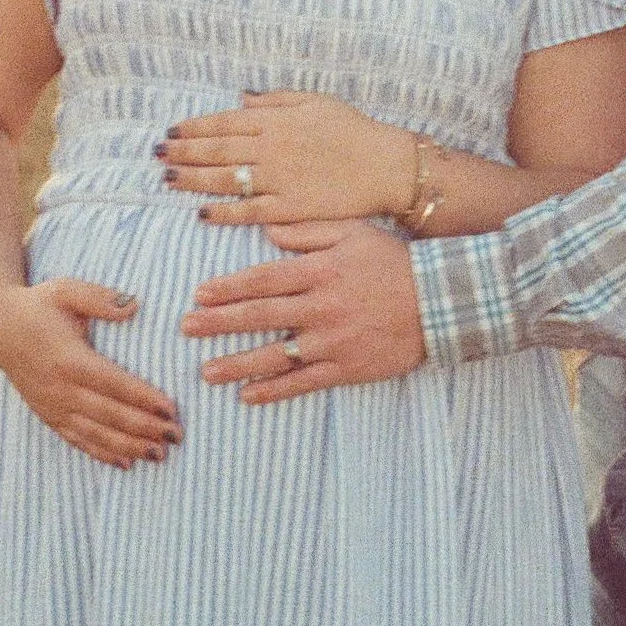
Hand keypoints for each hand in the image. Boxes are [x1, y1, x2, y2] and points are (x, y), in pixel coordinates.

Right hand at [0, 280, 181, 469]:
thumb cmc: (38, 305)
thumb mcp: (67, 291)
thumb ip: (101, 298)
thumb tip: (135, 305)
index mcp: (69, 358)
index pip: (114, 383)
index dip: (143, 398)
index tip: (171, 409)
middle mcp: (60, 388)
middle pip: (109, 414)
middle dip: (145, 428)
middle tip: (176, 436)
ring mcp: (52, 406)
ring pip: (95, 433)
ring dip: (129, 446)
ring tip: (159, 455)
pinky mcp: (47, 415)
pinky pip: (77, 440)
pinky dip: (102, 454)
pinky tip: (126, 463)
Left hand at [157, 91, 415, 226]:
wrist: (383, 165)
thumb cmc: (351, 129)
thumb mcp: (314, 101)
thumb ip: (274, 100)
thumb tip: (241, 99)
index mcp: (276, 121)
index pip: (224, 123)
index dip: (194, 128)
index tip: (171, 132)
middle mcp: (271, 148)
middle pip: (217, 150)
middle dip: (183, 152)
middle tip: (158, 155)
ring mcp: (278, 179)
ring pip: (225, 179)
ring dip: (193, 180)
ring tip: (169, 180)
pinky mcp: (289, 208)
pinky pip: (248, 211)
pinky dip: (224, 212)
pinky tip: (202, 212)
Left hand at [181, 224, 426, 400]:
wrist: (439, 301)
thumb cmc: (394, 261)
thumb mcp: (353, 232)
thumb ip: (308, 231)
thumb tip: (267, 231)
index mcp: (318, 272)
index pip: (263, 280)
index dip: (228, 288)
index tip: (199, 294)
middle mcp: (319, 307)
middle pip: (260, 315)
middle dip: (218, 323)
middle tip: (186, 328)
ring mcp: (331, 341)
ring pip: (275, 354)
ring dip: (237, 362)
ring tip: (207, 371)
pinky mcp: (346, 367)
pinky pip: (303, 382)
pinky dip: (274, 390)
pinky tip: (248, 395)